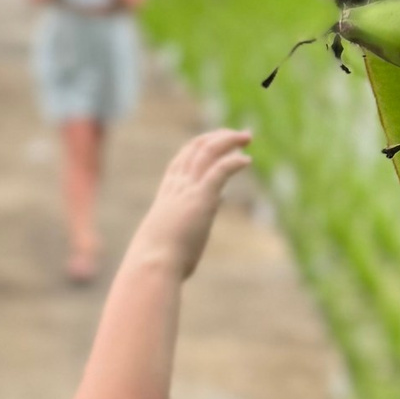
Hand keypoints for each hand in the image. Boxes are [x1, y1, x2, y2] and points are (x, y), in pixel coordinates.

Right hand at [128, 129, 251, 278]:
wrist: (153, 263)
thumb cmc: (159, 260)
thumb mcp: (173, 236)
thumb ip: (189, 220)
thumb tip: (208, 211)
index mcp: (166, 194)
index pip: (182, 160)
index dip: (199, 147)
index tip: (216, 142)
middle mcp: (176, 186)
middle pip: (195, 148)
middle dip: (217, 137)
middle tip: (238, 135)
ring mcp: (188, 190)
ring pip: (208, 152)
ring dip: (228, 140)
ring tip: (247, 137)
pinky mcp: (201, 198)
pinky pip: (220, 170)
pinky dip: (234, 161)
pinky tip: (247, 160)